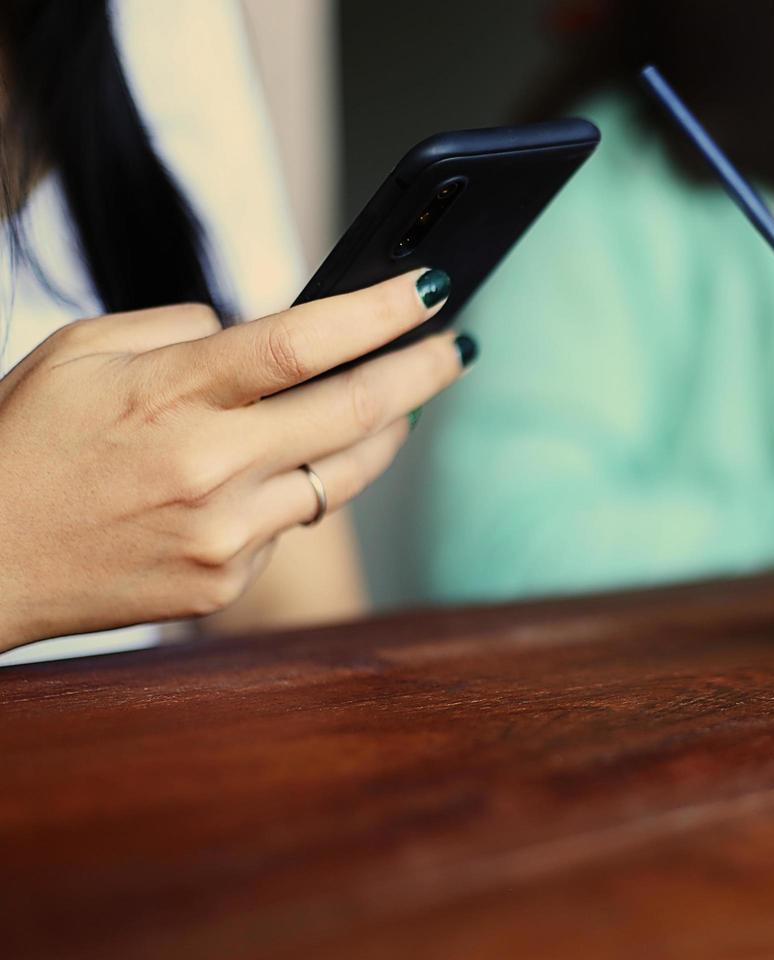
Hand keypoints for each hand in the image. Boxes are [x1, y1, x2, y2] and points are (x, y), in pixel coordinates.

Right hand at [0, 268, 473, 651]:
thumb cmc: (23, 443)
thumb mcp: (80, 353)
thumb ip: (180, 331)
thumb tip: (261, 335)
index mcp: (169, 394)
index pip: (305, 342)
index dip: (381, 313)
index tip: (431, 289)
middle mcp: (209, 467)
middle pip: (355, 411)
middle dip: (422, 372)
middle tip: (457, 347)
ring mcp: (224, 534)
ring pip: (345, 475)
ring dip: (388, 432)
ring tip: (409, 400)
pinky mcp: (225, 583)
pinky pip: (294, 523)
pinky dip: (305, 486)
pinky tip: (297, 465)